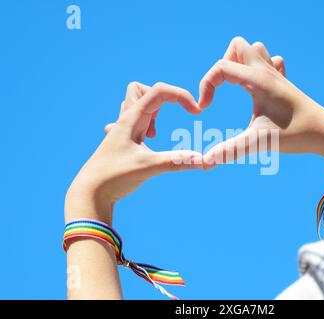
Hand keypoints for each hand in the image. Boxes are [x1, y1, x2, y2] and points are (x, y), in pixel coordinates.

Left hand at [65, 82, 203, 223]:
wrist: (89, 193)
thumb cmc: (114, 177)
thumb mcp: (149, 167)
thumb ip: (177, 161)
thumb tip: (203, 161)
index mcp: (131, 119)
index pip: (159, 91)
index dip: (181, 95)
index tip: (196, 112)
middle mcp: (125, 120)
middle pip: (141, 89)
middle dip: (161, 98)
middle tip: (167, 119)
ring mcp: (121, 130)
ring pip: (135, 104)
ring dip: (151, 111)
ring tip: (154, 134)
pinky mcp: (121, 141)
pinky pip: (132, 121)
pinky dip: (144, 124)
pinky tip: (146, 141)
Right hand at [199, 37, 323, 168]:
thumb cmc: (296, 135)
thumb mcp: (259, 142)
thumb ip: (230, 151)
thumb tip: (205, 163)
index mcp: (258, 81)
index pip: (221, 67)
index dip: (206, 85)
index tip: (205, 109)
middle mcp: (267, 72)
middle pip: (237, 46)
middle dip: (222, 65)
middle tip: (223, 90)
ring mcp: (277, 75)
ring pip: (254, 49)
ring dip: (240, 63)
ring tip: (237, 87)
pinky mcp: (284, 83)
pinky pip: (270, 61)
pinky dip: (259, 68)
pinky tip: (258, 88)